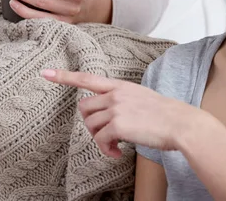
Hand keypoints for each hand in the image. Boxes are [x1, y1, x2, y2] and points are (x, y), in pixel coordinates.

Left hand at [41, 69, 195, 157]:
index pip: (87, 78)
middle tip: (105, 135)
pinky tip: (117, 153)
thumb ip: (121, 99)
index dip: (64, 76)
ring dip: (99, 139)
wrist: (180, 122)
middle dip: (90, 123)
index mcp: (119, 85)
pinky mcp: (118, 125)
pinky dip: (106, 150)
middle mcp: (114, 94)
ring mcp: (116, 108)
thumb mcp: (140, 96)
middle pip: (84, 107)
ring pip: (90, 124)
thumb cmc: (163, 113)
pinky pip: (100, 139)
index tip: (45, 73)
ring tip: (114, 146)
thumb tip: (108, 113)